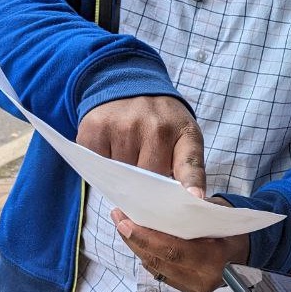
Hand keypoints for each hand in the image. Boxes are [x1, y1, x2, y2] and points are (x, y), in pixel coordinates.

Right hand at [77, 96, 204, 195]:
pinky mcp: (96, 127)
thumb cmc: (161, 122)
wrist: (129, 86)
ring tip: (130, 153)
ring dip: (124, 175)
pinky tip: (111, 147)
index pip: (190, 163)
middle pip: (149, 180)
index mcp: (185, 133)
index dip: (192, 183)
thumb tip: (175, 205)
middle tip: (147, 175)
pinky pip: (97, 165)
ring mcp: (124, 126)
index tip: (194, 198)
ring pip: (121, 176)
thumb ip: (184, 170)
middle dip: (148, 187)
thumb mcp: (182, 137)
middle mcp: (156, 127)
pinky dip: (103, 164)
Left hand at [110, 208, 248, 291]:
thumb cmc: (235, 226)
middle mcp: (203, 279)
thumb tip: (169, 200)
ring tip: (122, 224)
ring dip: (136, 246)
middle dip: (134, 239)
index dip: (146, 237)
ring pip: (155, 267)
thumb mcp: (222, 213)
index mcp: (216, 259)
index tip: (126, 221)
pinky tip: (136, 239)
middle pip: (159, 260)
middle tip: (118, 217)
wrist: (249, 250)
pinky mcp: (186, 289)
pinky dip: (147, 254)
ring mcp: (194, 288)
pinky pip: (160, 272)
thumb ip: (198, 210)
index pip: (173, 250)